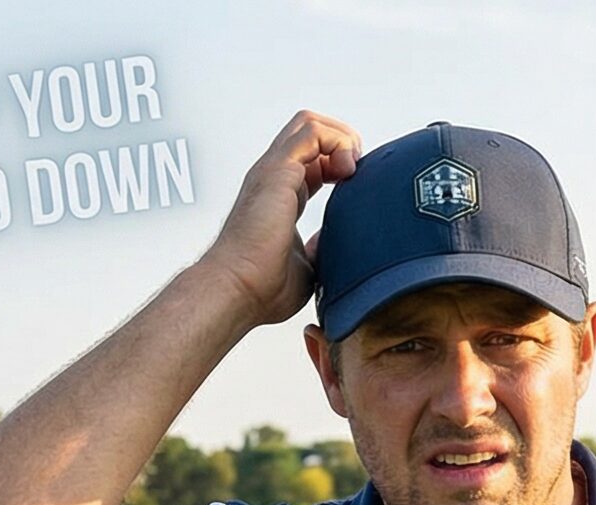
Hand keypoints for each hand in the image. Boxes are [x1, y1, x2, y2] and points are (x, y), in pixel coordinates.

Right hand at [195, 110, 360, 327]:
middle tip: (356, 174)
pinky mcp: (278, 170)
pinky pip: (312, 131)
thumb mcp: (308, 267)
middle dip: (343, 143)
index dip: (340, 166)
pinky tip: (345, 172)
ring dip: (341, 138)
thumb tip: (334, 243)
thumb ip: (321, 248)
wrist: (238, 290)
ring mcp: (273, 170)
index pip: (313, 161)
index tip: (356, 191)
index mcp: (280, 195)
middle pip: (310, 133)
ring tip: (351, 169)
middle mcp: (274, 178)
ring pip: (310, 123)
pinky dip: (337, 143)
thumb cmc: (261, 288)